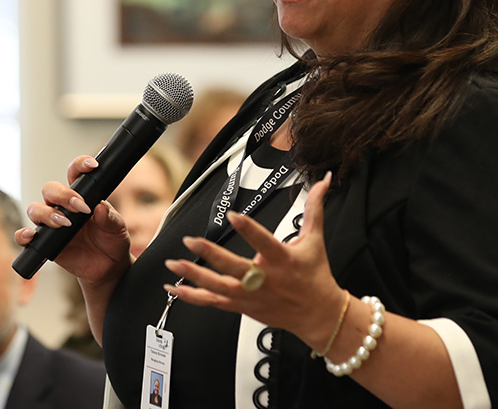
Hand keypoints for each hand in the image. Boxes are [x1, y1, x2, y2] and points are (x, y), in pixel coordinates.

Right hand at [15, 156, 131, 284]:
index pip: (75, 174)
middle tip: (80, 207)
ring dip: (47, 214)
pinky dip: (23, 234)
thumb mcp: (118, 228)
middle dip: (63, 195)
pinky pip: (24, 236)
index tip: (91, 165)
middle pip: (50, 189)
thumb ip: (110, 217)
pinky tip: (31, 236)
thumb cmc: (112, 241)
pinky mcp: (44, 243)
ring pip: (35, 209)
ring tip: (65, 223)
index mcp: (81, 196)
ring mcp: (51, 224)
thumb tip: (101, 207)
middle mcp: (63, 207)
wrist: (109, 267)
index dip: (79, 165)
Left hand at [162, 172, 345, 350]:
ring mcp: (251, 295)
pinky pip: (213, 303)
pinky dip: (192, 297)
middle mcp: (265, 279)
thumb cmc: (315, 276)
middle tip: (191, 241)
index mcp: (283, 260)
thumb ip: (314, 208)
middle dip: (211, 254)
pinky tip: (174, 289)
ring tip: (174, 264)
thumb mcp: (315, 240)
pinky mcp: (242, 306)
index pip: (264, 242)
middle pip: (234, 267)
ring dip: (194, 276)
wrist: (317, 314)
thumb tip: (323, 182)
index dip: (248, 229)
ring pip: (218, 287)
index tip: (233, 215)